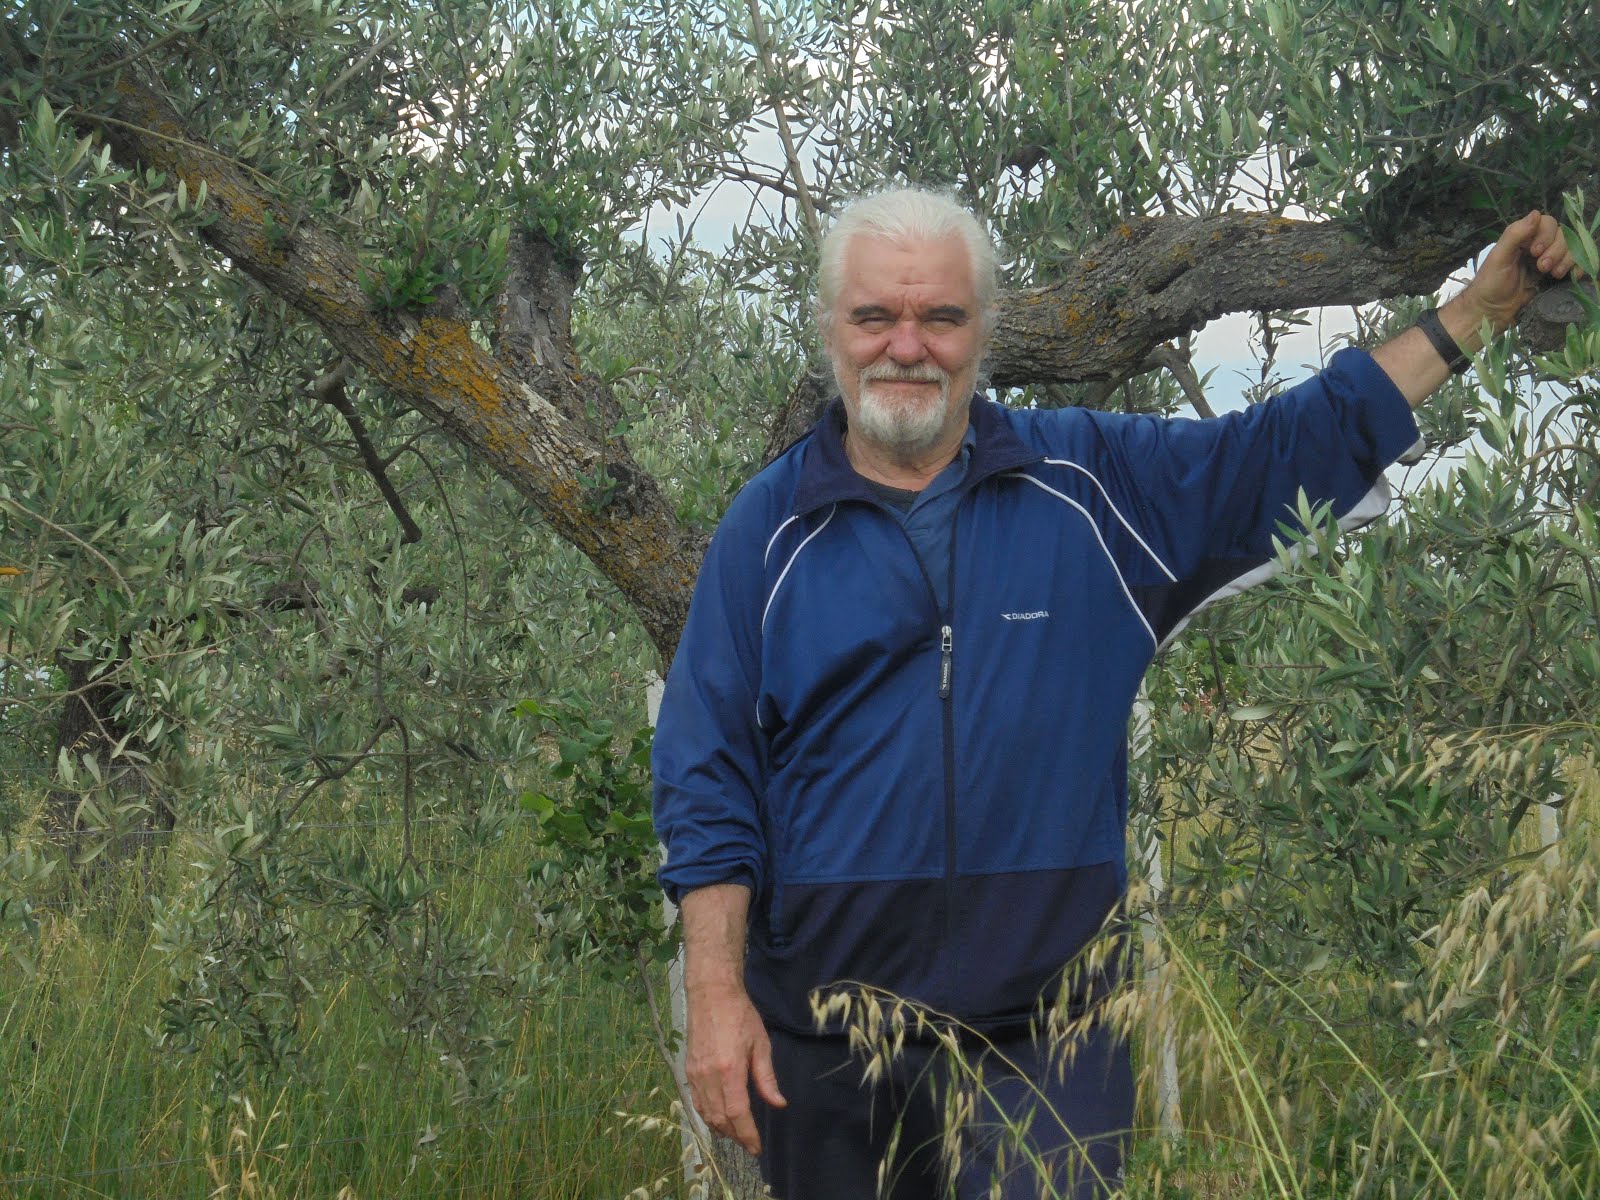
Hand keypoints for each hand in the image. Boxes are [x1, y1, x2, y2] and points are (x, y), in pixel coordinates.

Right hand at [684, 982, 786, 1154]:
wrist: (711, 993)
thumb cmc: (740, 1015)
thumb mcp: (761, 1044)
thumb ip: (767, 1078)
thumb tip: (778, 1104)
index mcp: (729, 1070)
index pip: (737, 1113)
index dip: (747, 1134)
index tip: (756, 1148)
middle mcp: (708, 1076)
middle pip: (720, 1118)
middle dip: (736, 1136)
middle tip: (750, 1143)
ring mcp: (695, 1074)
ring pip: (706, 1113)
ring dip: (721, 1128)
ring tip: (737, 1134)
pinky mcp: (688, 1069)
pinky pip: (697, 1101)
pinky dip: (708, 1115)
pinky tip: (719, 1118)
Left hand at [1452, 210, 1583, 338]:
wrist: (1491, 312)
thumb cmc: (1489, 284)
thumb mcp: (1498, 258)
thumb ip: (1515, 235)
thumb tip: (1536, 214)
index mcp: (1522, 237)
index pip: (1547, 223)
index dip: (1546, 235)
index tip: (1535, 252)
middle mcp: (1536, 245)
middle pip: (1562, 235)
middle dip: (1556, 250)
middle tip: (1542, 267)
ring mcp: (1547, 259)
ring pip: (1570, 248)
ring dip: (1566, 259)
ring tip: (1553, 274)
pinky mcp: (1553, 274)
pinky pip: (1574, 265)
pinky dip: (1576, 268)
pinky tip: (1569, 276)